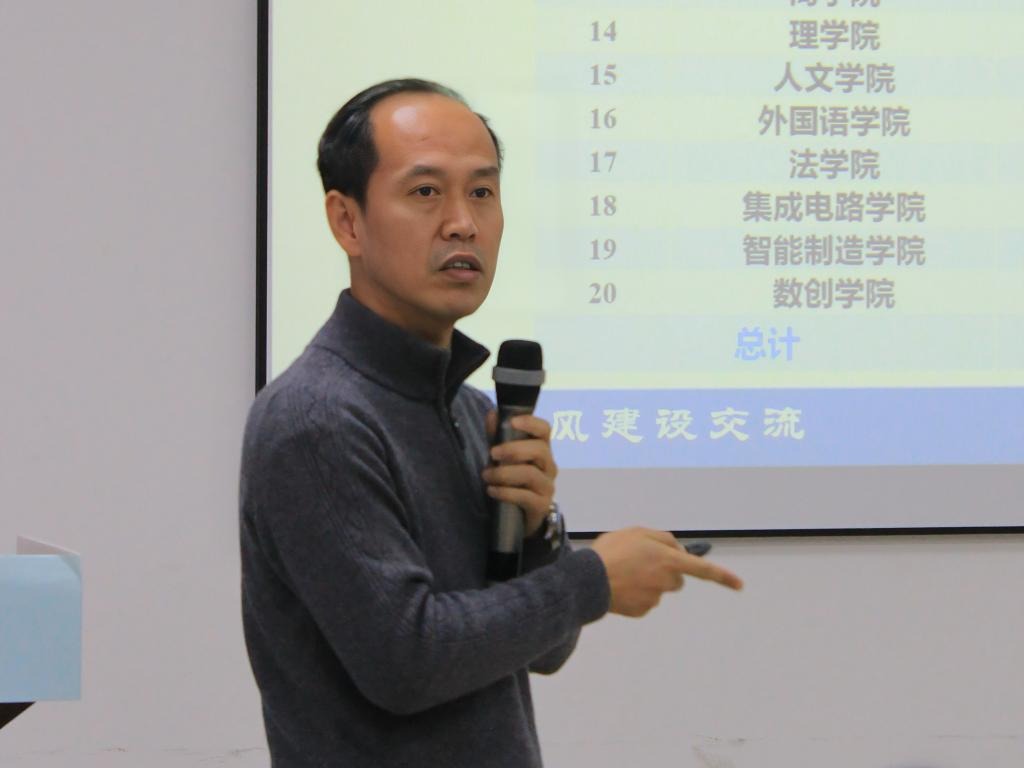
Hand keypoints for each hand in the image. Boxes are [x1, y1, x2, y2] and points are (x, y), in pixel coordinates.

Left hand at [481, 411, 556, 536]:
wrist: (521, 517)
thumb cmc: (514, 481)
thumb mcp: (504, 458)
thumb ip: (498, 437)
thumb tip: (492, 414)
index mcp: (541, 449)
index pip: (545, 430)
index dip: (531, 423)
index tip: (511, 421)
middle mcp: (548, 466)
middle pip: (539, 450)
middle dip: (513, 450)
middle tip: (492, 453)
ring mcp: (547, 486)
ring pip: (530, 474)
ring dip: (504, 473)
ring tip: (486, 476)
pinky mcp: (541, 505)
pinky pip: (525, 496)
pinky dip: (505, 492)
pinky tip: (492, 491)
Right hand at [591, 527, 742, 617]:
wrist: (588, 580)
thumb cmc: (612, 551)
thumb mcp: (637, 532)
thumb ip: (663, 538)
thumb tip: (679, 550)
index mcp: (669, 560)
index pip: (703, 570)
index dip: (723, 577)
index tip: (740, 586)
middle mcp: (666, 581)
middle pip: (677, 578)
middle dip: (666, 571)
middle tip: (640, 561)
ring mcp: (654, 599)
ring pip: (659, 589)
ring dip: (647, 581)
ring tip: (623, 572)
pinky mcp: (642, 611)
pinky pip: (644, 601)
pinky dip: (635, 594)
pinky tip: (620, 586)